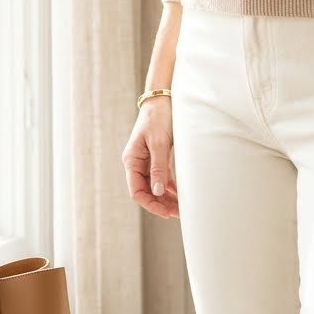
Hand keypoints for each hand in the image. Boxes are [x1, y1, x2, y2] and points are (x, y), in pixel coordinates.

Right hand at [121, 98, 178, 217]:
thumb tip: (158, 192)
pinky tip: (180, 194)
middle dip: (161, 204)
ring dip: (167, 198)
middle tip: (178, 213)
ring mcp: (147, 161)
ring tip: (181, 207)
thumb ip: (159, 168)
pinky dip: (170, 187)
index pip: (136, 191)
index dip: (150, 204)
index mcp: (132, 160)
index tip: (165, 212)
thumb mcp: (159, 143)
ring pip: (155, 187)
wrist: (163, 99)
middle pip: (146, 191)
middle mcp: (137, 163)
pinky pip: (162, 178)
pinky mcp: (157, 157)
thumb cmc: (159, 118)